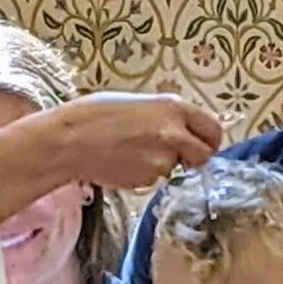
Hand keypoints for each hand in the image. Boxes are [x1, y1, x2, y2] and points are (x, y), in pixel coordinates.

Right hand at [0, 92, 221, 219]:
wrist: (68, 140)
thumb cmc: (95, 114)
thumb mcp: (139, 103)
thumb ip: (167, 117)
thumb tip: (184, 131)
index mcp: (174, 107)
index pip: (214, 130)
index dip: (209, 140)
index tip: (201, 144)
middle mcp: (174, 133)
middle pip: (204, 155)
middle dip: (193, 158)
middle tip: (174, 155)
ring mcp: (162, 160)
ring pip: (175, 168)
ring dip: (161, 165)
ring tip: (131, 152)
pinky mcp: (147, 180)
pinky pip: (153, 179)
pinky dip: (142, 174)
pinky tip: (122, 162)